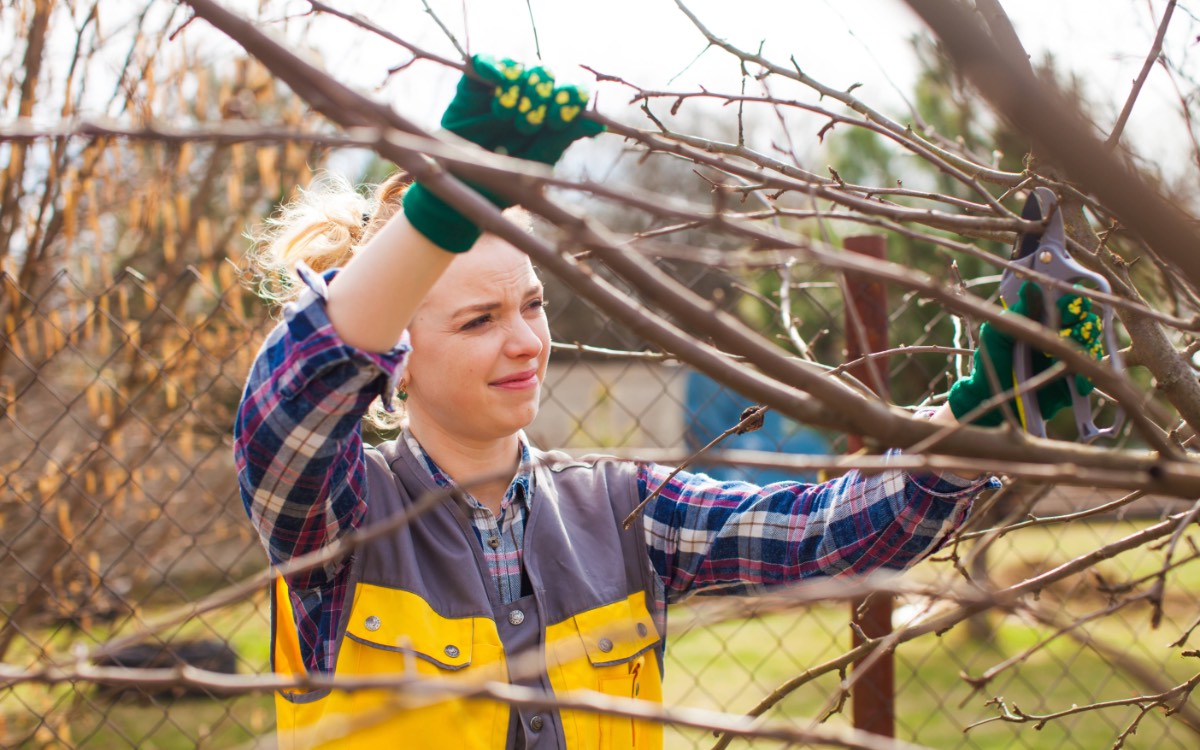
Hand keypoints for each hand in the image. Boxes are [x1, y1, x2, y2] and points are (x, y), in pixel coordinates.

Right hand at [404, 55, 604, 251]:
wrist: (467, 190)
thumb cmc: (508, 179)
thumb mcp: (540, 160)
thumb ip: (564, 138)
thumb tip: (597, 124)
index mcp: (549, 111)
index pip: (567, 89)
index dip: (568, 97)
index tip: (559, 120)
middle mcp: (527, 95)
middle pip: (544, 74)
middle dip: (542, 96)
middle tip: (530, 124)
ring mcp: (499, 88)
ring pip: (517, 68)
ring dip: (518, 89)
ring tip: (509, 117)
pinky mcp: (471, 86)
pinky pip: (483, 60)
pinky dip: (492, 65)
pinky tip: (496, 80)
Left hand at [947, 282, 1104, 426]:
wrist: (989, 394)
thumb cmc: (992, 359)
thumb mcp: (997, 334)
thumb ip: (1016, 312)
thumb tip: (1030, 286)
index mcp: (1046, 321)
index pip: (1070, 304)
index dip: (1073, 302)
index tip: (1067, 304)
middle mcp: (1062, 337)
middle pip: (1087, 323)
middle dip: (1083, 323)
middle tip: (1070, 329)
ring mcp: (1069, 359)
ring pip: (1092, 347)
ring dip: (1085, 346)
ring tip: (1069, 349)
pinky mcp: (1073, 382)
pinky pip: (1088, 377)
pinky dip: (1085, 378)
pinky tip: (1075, 381)